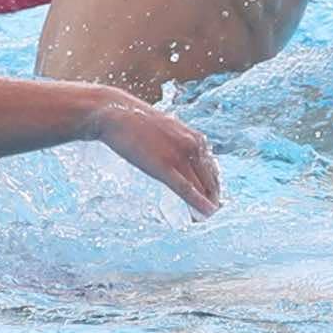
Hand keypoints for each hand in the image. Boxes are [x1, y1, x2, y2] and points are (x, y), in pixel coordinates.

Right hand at [91, 94, 220, 215]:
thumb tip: (184, 159)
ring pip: (200, 185)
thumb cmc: (139, 124)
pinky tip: (205, 213)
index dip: (214, 185)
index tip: (215, 198)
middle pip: (210, 178)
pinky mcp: (164, 166)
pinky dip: (197, 202)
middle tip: (214, 212)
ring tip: (208, 218)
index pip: (211, 167)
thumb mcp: (168, 131)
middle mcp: (193, 145)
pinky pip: (185, 188)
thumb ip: (180, 144)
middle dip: (213, 197)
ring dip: (206, 203)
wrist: (118, 115)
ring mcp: (179, 156)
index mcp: (195, 137)